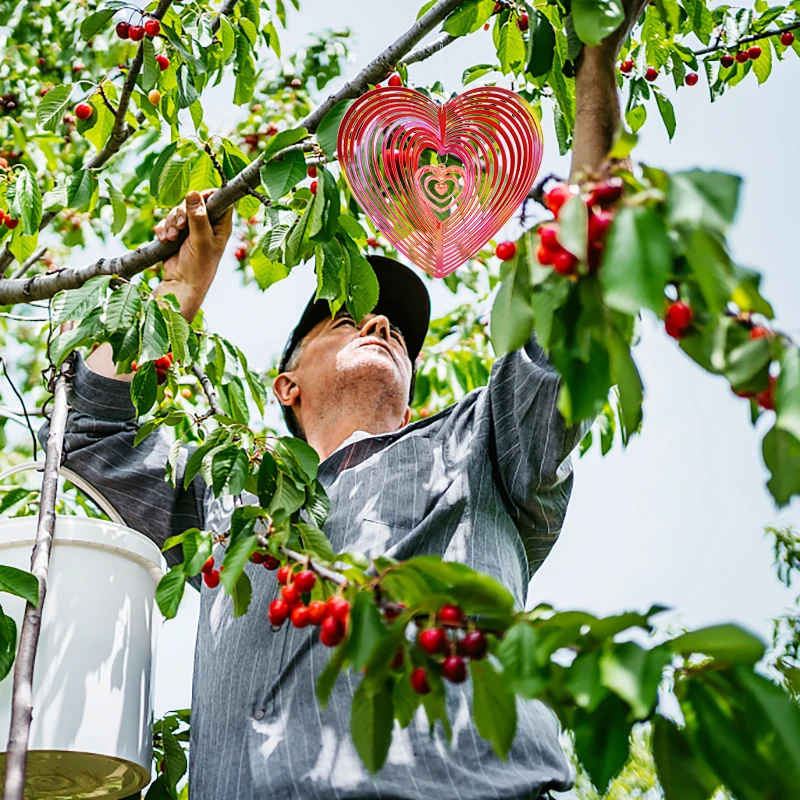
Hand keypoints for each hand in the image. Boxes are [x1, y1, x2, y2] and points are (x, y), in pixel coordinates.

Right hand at [153, 188, 232, 315]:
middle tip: (180, 225)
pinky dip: (164, 229)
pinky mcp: (176, 233)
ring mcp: (191, 228)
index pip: (218, 199)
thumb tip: (194, 194)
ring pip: (177, 211)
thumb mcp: (201, 240)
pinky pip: (167, 221)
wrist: (182, 284)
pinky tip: (165, 240)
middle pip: (193, 202)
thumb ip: (198, 217)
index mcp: (220, 224)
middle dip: (182, 211)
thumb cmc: (199, 266)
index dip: (208, 194)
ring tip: (172, 237)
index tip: (194, 197)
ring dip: (171, 222)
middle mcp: (207, 224)